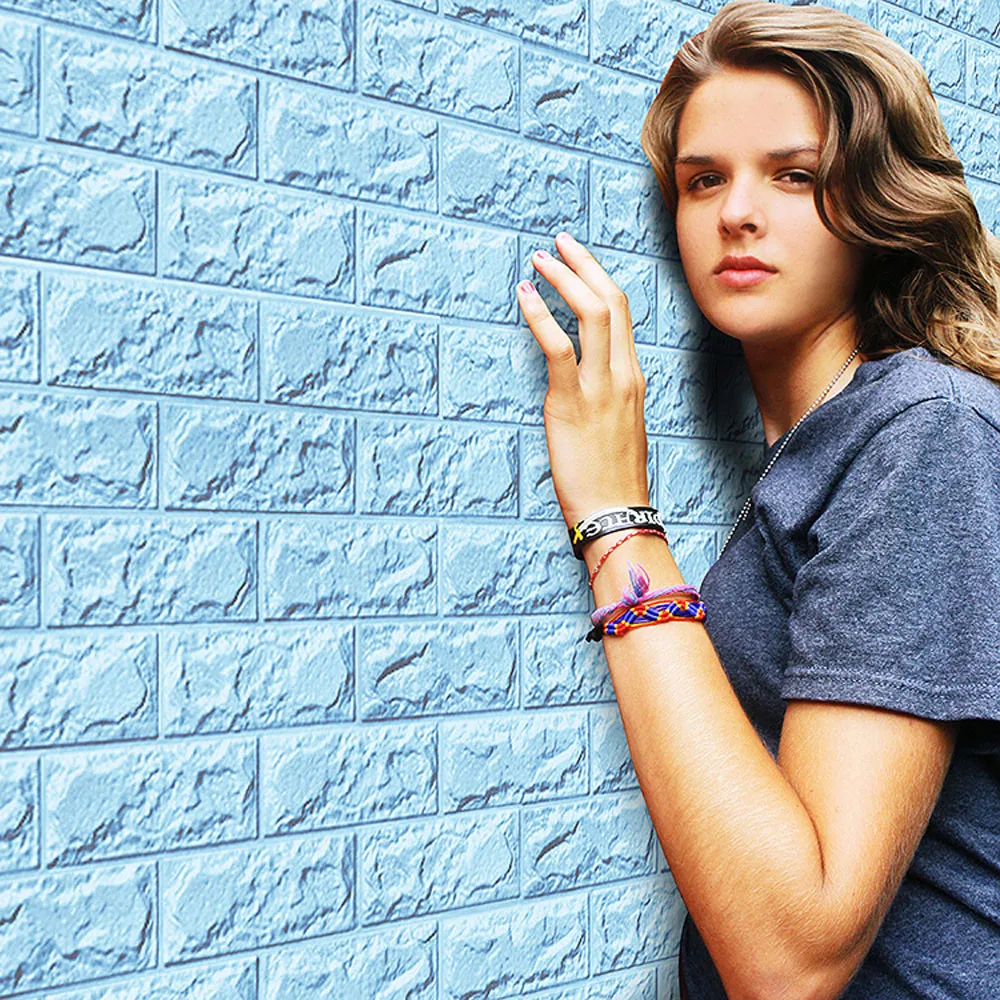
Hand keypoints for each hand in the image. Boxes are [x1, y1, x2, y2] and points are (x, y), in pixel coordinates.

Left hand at [516, 231, 650, 530]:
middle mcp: (622, 374)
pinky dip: (539, 315)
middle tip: (559, 241)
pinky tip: (524, 295)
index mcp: (634, 377)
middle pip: (611, 300)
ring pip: (590, 313)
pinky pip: (558, 347)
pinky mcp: (571, 401)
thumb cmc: (612, 475)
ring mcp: (600, 386)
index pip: (623, 313)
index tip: (579, 259)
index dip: (600, 278)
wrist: (615, 510)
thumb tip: (588, 376)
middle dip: (585, 263)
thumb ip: (610, 393)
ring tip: (538, 261)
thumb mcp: (621, 424)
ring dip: (563, 278)